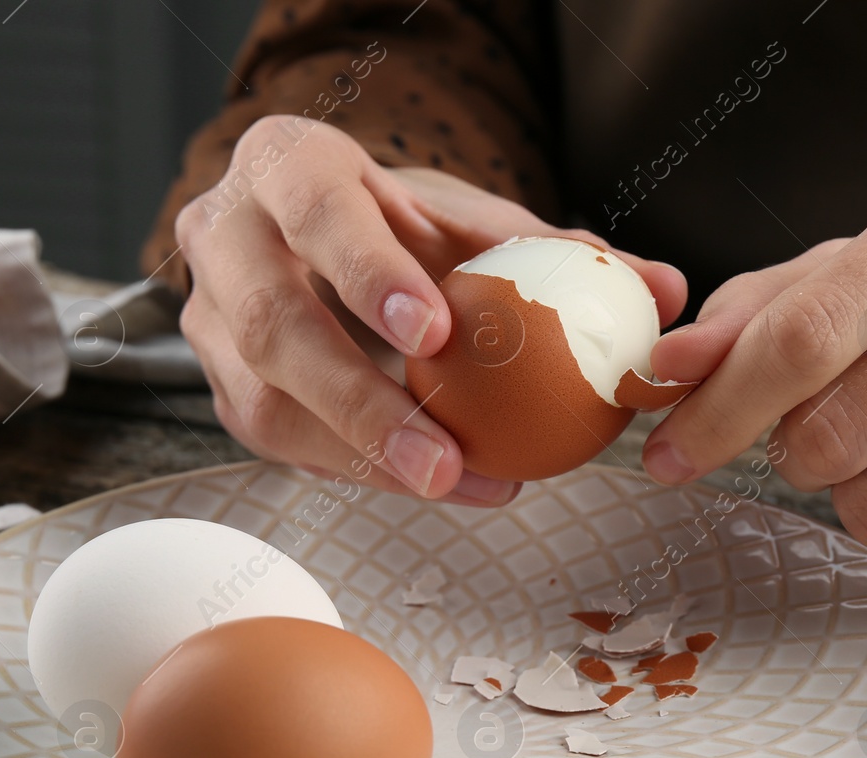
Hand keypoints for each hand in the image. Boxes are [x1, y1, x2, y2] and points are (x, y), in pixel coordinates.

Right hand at [175, 116, 687, 504]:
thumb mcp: (457, 214)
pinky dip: (350, 469)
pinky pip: (274, 441)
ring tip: (451, 485)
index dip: (369, 274)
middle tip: (445, 460)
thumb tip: (660, 290)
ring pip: (261, 401)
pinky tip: (421, 484)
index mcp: (286, 164)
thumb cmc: (387, 216)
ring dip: (358, 456)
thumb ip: (548, 248)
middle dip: (361, 403)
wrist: (298, 228)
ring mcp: (206, 313)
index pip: (318, 212)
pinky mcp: (215, 380)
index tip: (435, 335)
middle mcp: (225, 234)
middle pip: (272, 324)